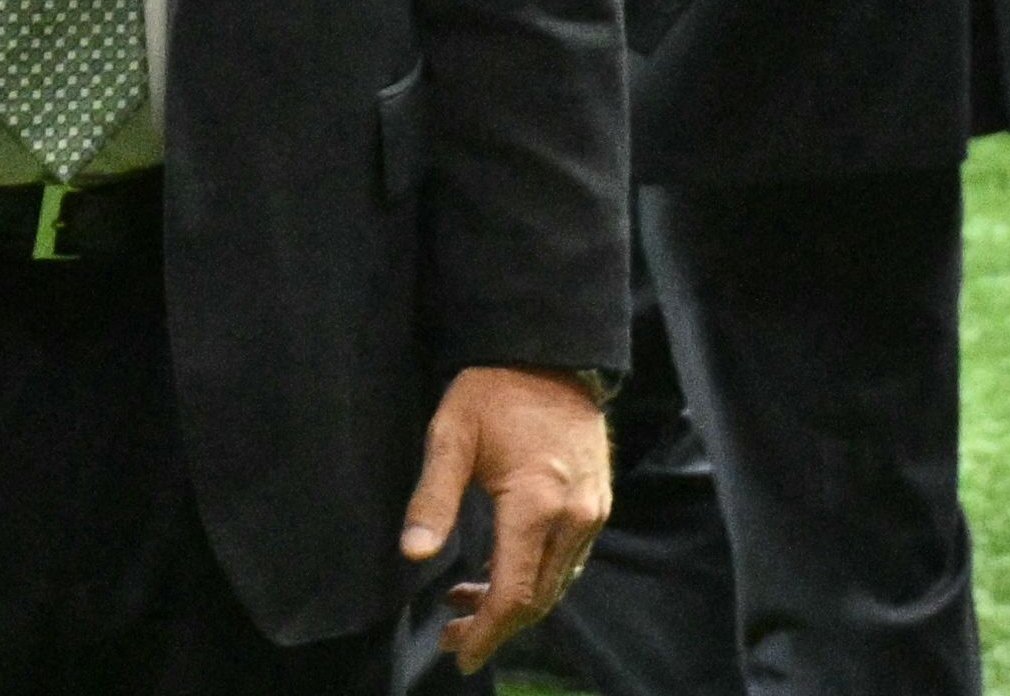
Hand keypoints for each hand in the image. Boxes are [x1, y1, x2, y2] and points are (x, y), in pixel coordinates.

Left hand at [403, 362, 610, 672]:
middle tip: (451, 633)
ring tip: (463, 601)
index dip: (486, 632)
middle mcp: (573, 518)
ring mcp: (590, 513)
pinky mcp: (596, 505)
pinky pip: (567, 562)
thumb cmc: (494, 391)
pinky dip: (534, 578)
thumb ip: (432, 497)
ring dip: (513, 604)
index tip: (459, 654)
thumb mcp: (451, 435)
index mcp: (537, 505)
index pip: (513, 593)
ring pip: (555, 585)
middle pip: (537, 600)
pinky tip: (499, 570)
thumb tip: (413, 555)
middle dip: (494, 626)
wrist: (550, 354)